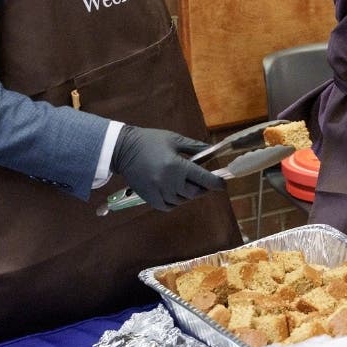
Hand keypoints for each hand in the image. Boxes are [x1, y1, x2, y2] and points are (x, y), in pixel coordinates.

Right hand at [110, 125, 224, 210]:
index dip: (217, 183)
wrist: (123, 150)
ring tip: (191, 184)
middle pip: (195, 193)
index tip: (224, 183)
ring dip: (190, 194)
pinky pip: (169, 206)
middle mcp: (169, 182)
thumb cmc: (150, 141)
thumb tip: (212, 152)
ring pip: (183, 200)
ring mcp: (158, 193)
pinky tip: (177, 192)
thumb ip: (195, 148)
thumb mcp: (175, 140)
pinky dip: (177, 201)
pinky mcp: (149, 199)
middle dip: (204, 188)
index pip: (204, 179)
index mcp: (177, 166)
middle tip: (206, 182)